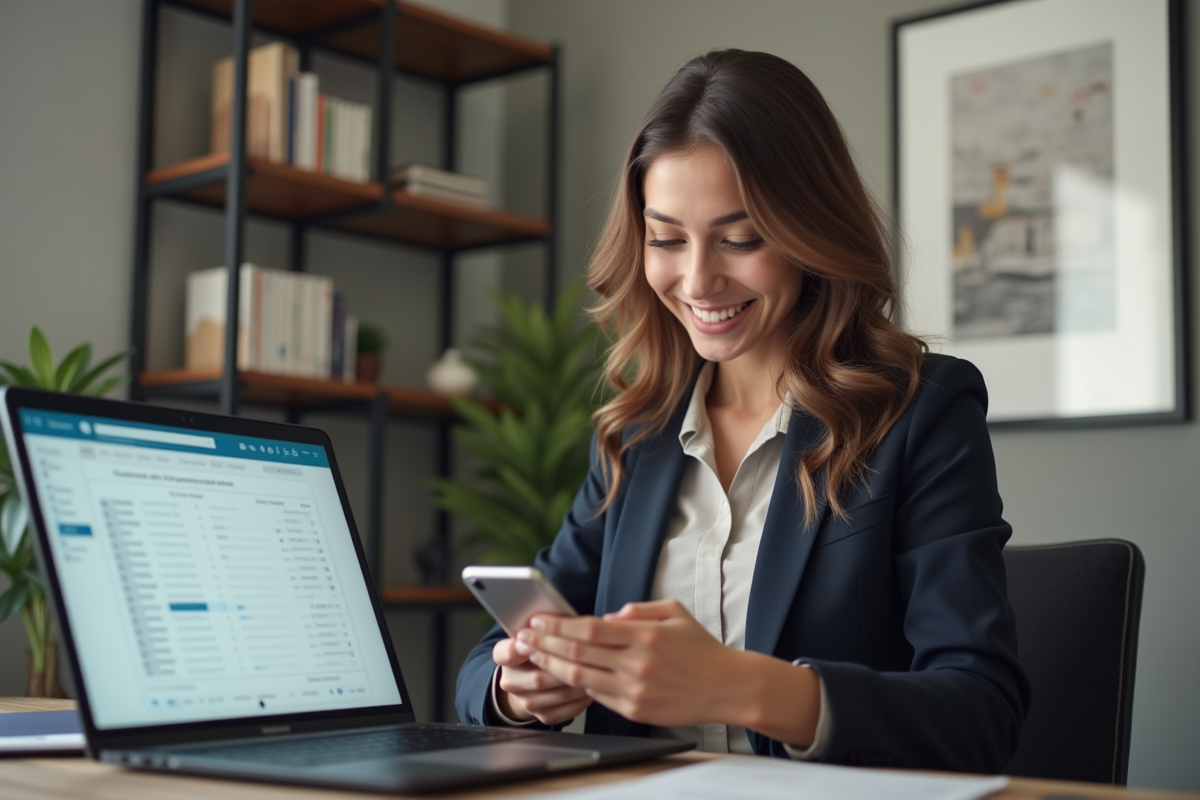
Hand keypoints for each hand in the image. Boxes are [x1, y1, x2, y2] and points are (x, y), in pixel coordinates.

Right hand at [491, 634, 592, 725]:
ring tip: (599, 672)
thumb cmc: (541, 647)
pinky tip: (594, 687)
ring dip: (580, 684)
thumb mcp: (538, 631)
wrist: (533, 678)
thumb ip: (548, 625)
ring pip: (558, 694)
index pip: (506, 653)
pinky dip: (583, 699)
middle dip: (566, 667)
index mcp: (504, 655)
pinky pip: (567, 710)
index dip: (519, 648)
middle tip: (588, 657)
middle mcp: (510, 681)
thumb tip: (567, 620)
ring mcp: (526, 701)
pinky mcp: (542, 715)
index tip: (529, 639)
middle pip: (539, 677)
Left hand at [515, 599, 747, 727]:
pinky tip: (562, 675)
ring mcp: (635, 690)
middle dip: (544, 644)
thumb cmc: (700, 647)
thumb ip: (638, 609)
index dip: (558, 625)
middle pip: (578, 653)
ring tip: (533, 656)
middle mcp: (637, 664)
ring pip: (581, 678)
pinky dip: (577, 684)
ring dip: (552, 666)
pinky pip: (598, 696)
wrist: (727, 687)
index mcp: (645, 636)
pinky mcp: (636, 710)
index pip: (589, 628)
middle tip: (522, 637)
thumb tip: (606, 616)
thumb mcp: (674, 612)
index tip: (537, 620)